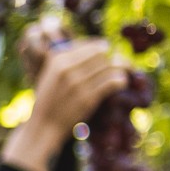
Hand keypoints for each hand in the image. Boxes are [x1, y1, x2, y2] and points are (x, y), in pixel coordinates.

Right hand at [2, 37, 129, 170]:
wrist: (44, 125)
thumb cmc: (49, 100)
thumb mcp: (50, 75)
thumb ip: (66, 61)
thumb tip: (93, 48)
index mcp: (58, 60)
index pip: (89, 45)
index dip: (102, 47)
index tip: (107, 52)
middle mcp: (67, 69)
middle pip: (101, 54)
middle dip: (112, 57)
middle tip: (119, 62)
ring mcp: (78, 83)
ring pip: (108, 66)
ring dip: (120, 67)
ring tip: (125, 70)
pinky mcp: (88, 98)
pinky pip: (111, 82)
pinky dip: (120, 80)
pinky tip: (122, 82)